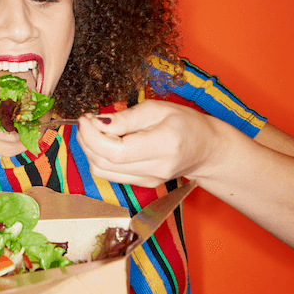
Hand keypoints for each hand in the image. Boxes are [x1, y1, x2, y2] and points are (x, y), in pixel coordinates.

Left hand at [76, 100, 222, 186]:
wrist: (207, 150)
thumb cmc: (186, 124)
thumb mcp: (158, 109)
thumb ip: (126, 117)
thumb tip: (97, 122)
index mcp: (163, 145)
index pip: (115, 151)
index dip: (92, 136)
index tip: (86, 119)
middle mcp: (155, 168)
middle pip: (104, 163)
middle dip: (86, 140)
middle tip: (86, 121)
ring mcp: (148, 180)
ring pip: (102, 172)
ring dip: (90, 150)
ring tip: (93, 130)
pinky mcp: (143, 184)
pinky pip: (110, 174)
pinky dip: (100, 157)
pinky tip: (104, 141)